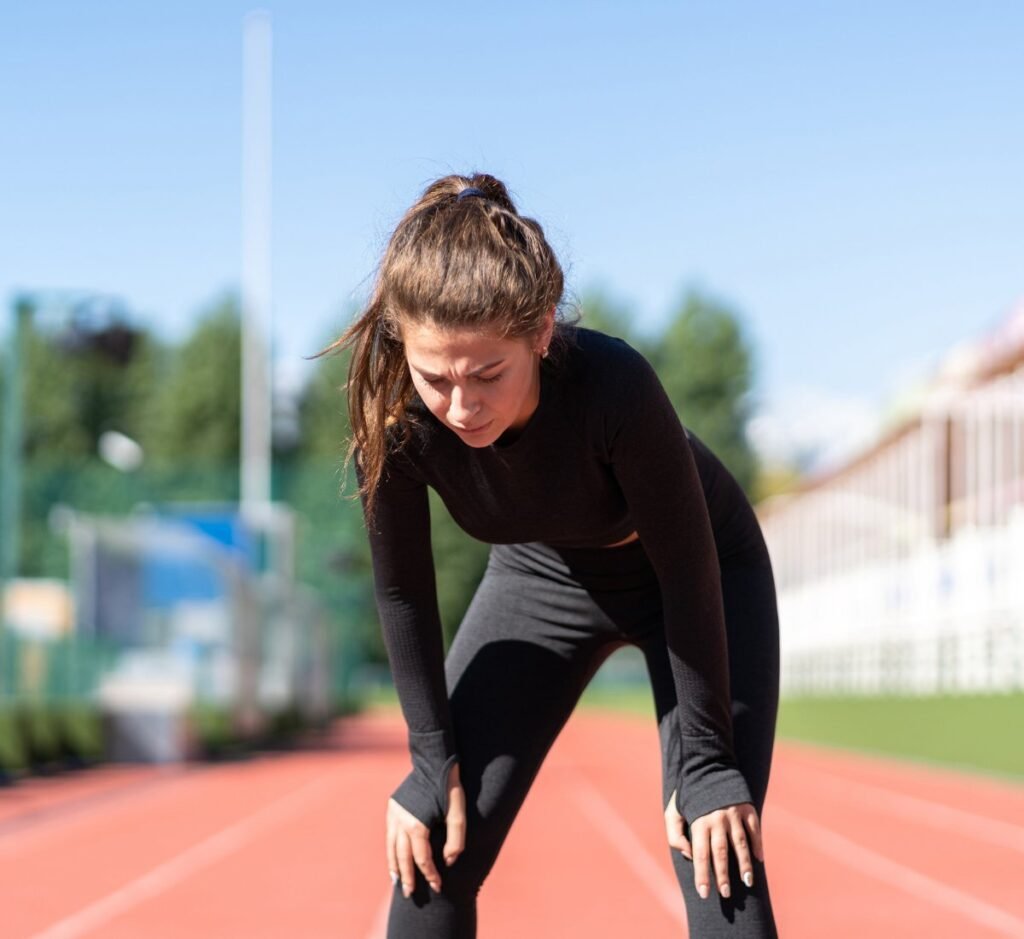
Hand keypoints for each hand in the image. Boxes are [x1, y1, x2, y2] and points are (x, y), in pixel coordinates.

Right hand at [387, 762, 465, 897]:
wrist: (432, 761)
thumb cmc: (449, 787)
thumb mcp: (458, 813)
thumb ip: (456, 840)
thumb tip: (449, 861)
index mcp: (417, 825)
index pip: (422, 859)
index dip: (430, 874)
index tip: (438, 887)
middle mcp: (401, 822)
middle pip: (402, 857)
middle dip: (407, 877)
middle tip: (409, 894)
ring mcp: (394, 814)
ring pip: (391, 847)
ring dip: (394, 866)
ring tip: (397, 881)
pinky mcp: (392, 807)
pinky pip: (389, 835)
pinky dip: (391, 849)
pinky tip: (394, 857)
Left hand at [665, 790, 763, 899]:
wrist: (707, 766)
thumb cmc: (688, 795)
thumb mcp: (673, 811)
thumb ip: (675, 835)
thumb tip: (689, 856)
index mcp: (698, 821)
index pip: (699, 854)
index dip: (702, 875)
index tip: (704, 893)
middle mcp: (716, 819)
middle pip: (720, 852)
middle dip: (723, 875)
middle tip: (725, 894)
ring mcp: (733, 813)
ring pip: (740, 843)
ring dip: (744, 864)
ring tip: (747, 882)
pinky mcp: (747, 807)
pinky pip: (754, 829)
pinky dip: (758, 844)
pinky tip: (759, 859)